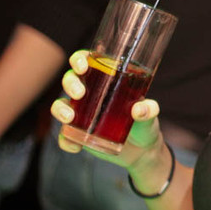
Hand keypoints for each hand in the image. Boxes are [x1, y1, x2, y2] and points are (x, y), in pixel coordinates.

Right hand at [50, 50, 163, 168]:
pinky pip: (64, 135)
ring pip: (61, 104)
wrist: (141, 150)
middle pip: (70, 79)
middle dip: (70, 83)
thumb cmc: (145, 123)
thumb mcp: (151, 115)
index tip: (83, 66)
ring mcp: (82, 113)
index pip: (87, 62)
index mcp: (106, 81)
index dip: (79, 59)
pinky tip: (75, 146)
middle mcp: (90, 94)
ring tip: (70, 118)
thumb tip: (138, 109)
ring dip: (60, 109)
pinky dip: (65, 140)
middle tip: (80, 93)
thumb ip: (149, 110)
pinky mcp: (79, 133)